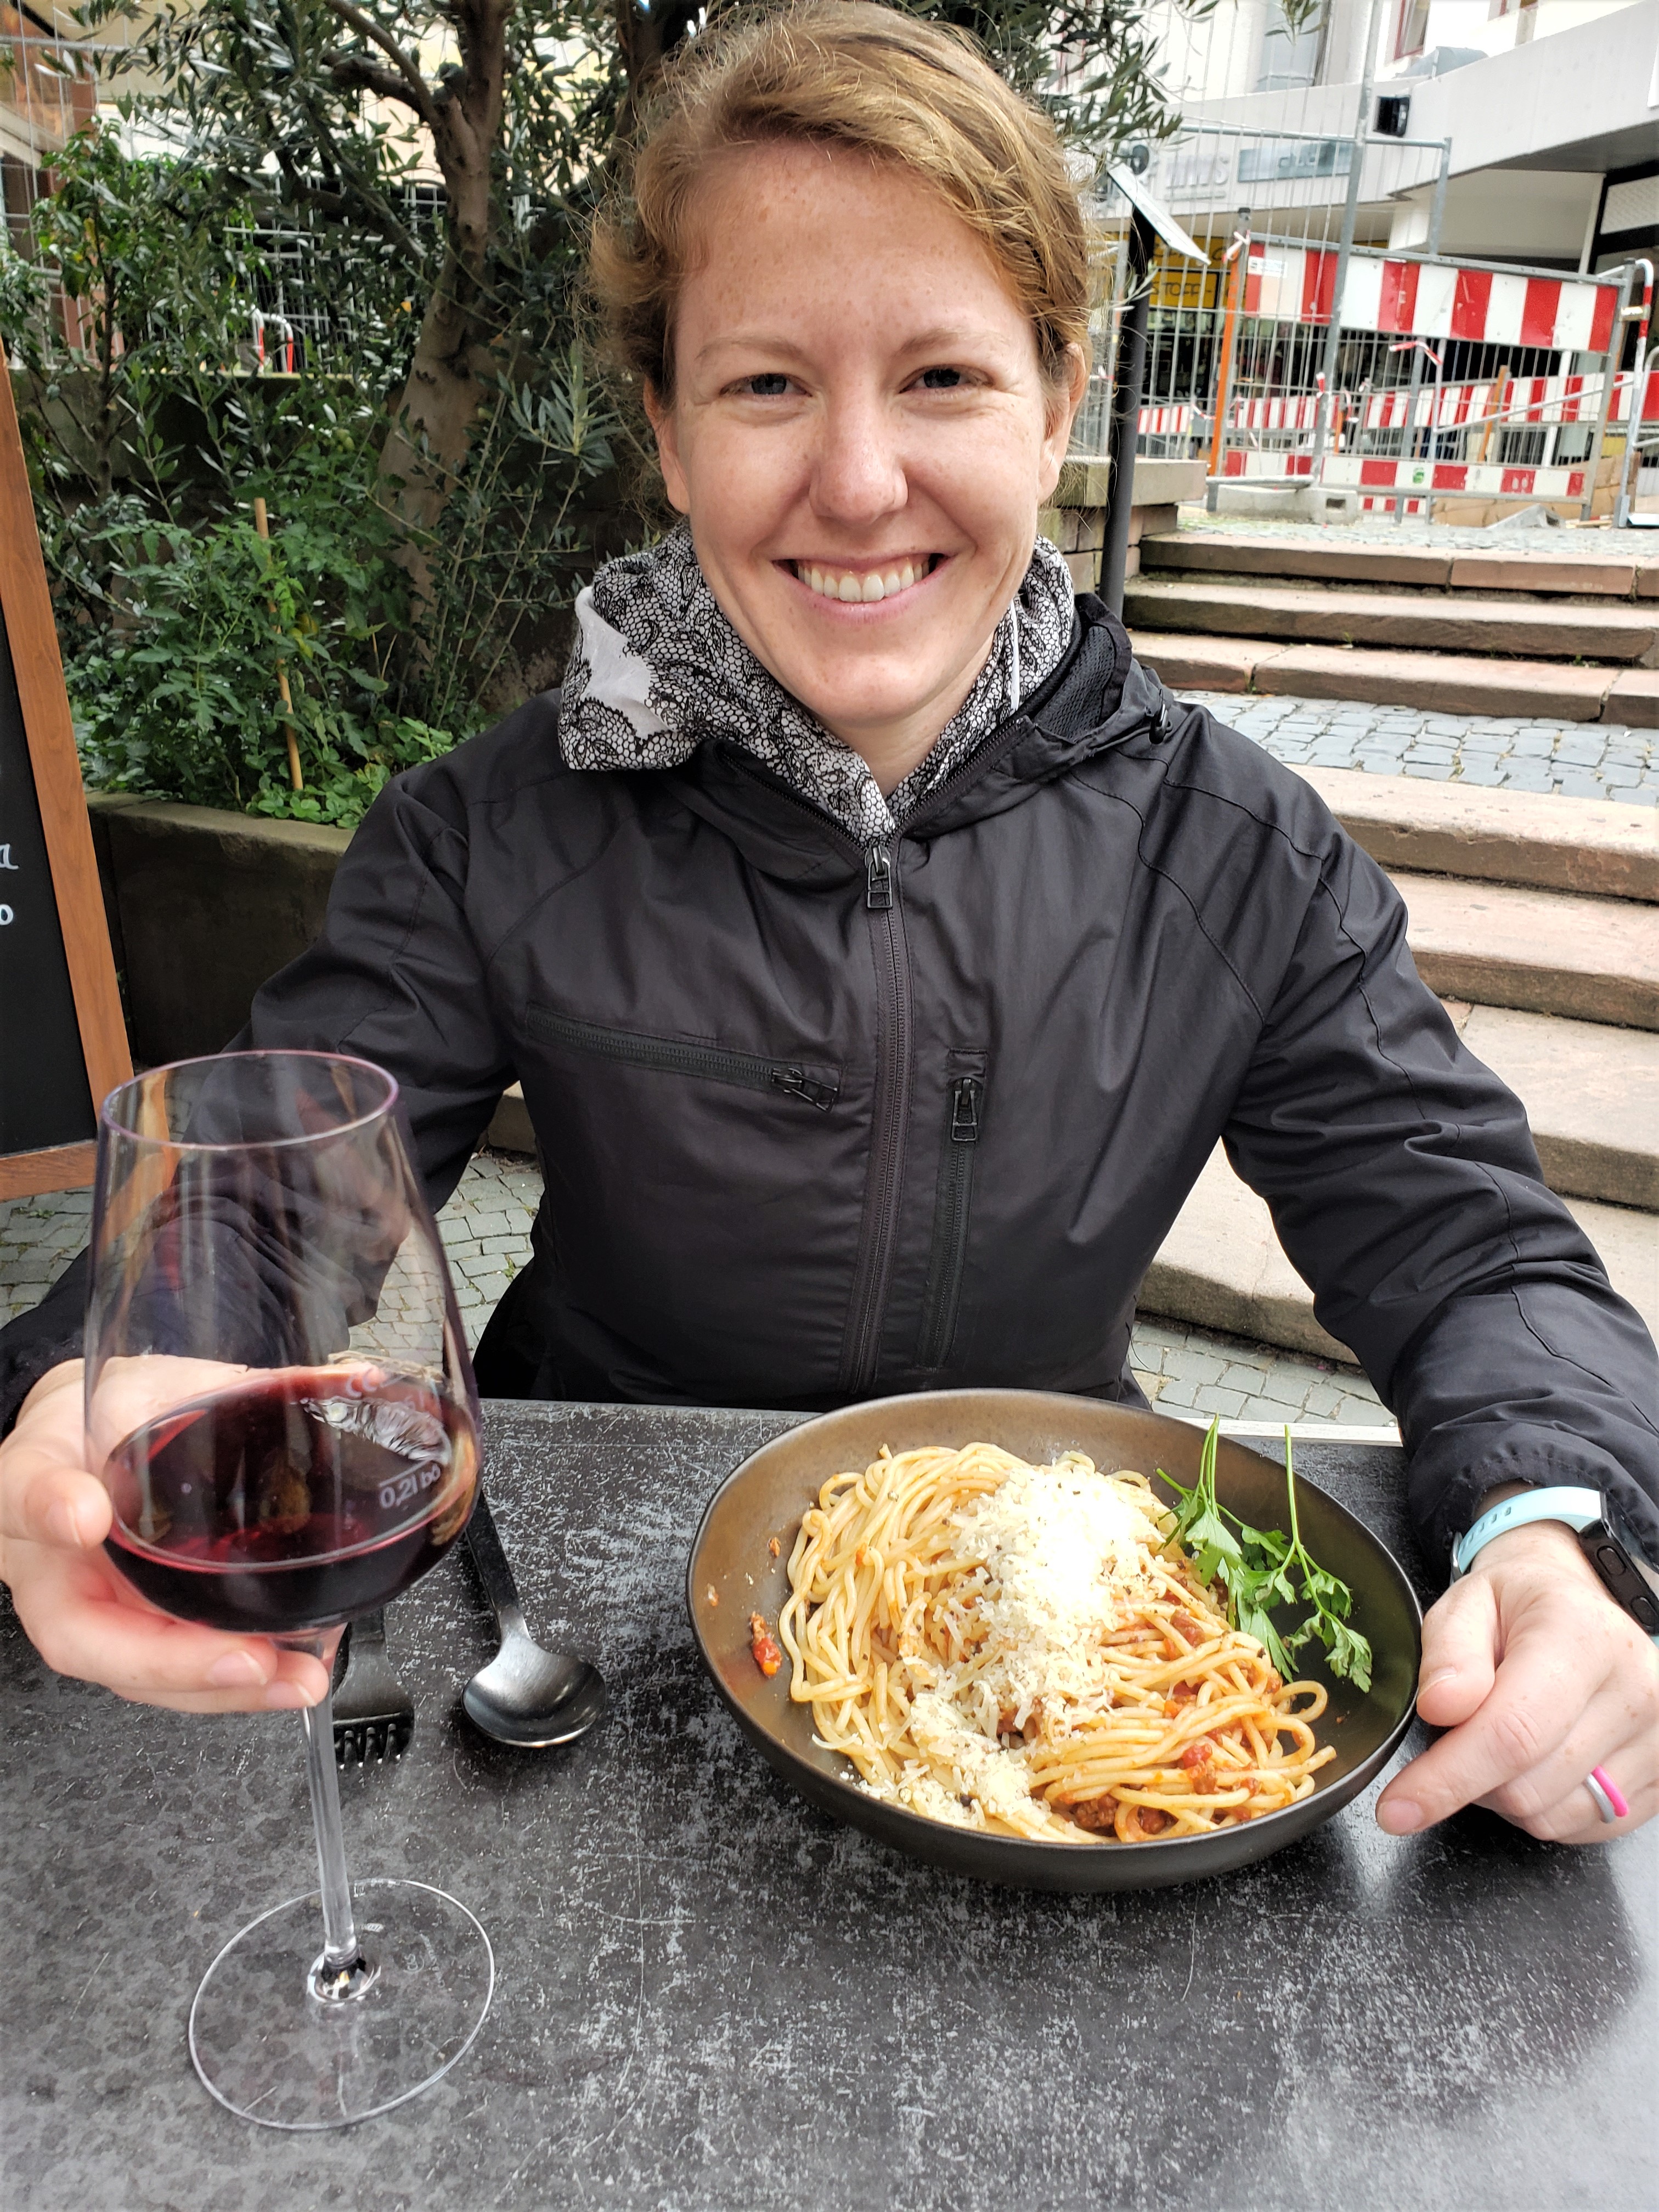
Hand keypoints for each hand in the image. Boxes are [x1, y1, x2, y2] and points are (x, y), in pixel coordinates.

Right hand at [0, 1360, 331, 1712]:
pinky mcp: (135, 1626)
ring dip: (212, 1686)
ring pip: (131, 1669)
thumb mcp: (152, 1382)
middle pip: (81, 1633)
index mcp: (32, 1479)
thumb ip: (220, 1387)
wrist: (95, 1439)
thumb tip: (333, 1385)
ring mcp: (90, 1605)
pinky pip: (171, 1666)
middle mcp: (49, 1560)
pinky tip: (290, 1670)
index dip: (46, 1507)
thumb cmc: (112, 1417)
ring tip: (289, 1680)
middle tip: (245, 1659)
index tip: (83, 1513)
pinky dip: (231, 1680)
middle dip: (170, 1660)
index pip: (21, 1491)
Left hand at [1376, 1517, 1656, 1843]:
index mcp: (1581, 1636)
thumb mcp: (1465, 1603)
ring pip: (1552, 1817)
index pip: (1512, 1732)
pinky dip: (1543, 1807)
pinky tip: (1537, 1760)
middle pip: (1528, 1786)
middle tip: (1459, 1733)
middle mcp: (1635, 1689)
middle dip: (1468, 1778)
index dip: (1447, 1779)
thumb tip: (1442, 1707)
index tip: (1397, 1807)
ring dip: (1504, 1796)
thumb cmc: (1517, 1607)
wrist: (1579, 1608)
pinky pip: (1584, 1829)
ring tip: (1501, 1738)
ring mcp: (1658, 1738)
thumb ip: (1447, 1652)